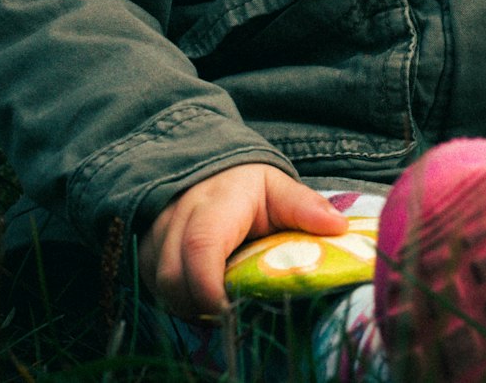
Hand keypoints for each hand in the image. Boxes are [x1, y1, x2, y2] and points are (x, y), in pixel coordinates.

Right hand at [138, 163, 347, 317]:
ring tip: (219, 307)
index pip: (201, 247)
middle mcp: (176, 218)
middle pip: (173, 276)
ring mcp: (155, 234)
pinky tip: (200, 299)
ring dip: (187, 305)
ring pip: (159, 286)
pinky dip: (176, 300)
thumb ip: (304, 207)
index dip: (210, 289)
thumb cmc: (245, 185)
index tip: (231, 313)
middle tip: (233, 317)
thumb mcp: (277, 188)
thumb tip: (339, 227)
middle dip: (199, 306)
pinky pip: (152, 286)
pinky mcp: (146, 250)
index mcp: (215, 203)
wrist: (206, 169)